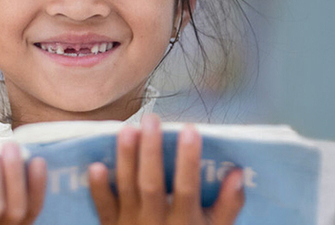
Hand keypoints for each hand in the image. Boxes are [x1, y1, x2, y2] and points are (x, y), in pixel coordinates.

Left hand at [88, 115, 244, 224]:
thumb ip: (228, 205)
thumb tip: (238, 173)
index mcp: (185, 222)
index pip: (187, 188)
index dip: (189, 160)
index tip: (190, 129)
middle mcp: (156, 222)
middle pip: (152, 184)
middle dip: (151, 152)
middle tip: (151, 120)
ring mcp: (131, 224)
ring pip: (127, 189)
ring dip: (126, 160)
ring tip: (128, 129)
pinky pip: (103, 208)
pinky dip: (99, 189)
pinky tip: (96, 166)